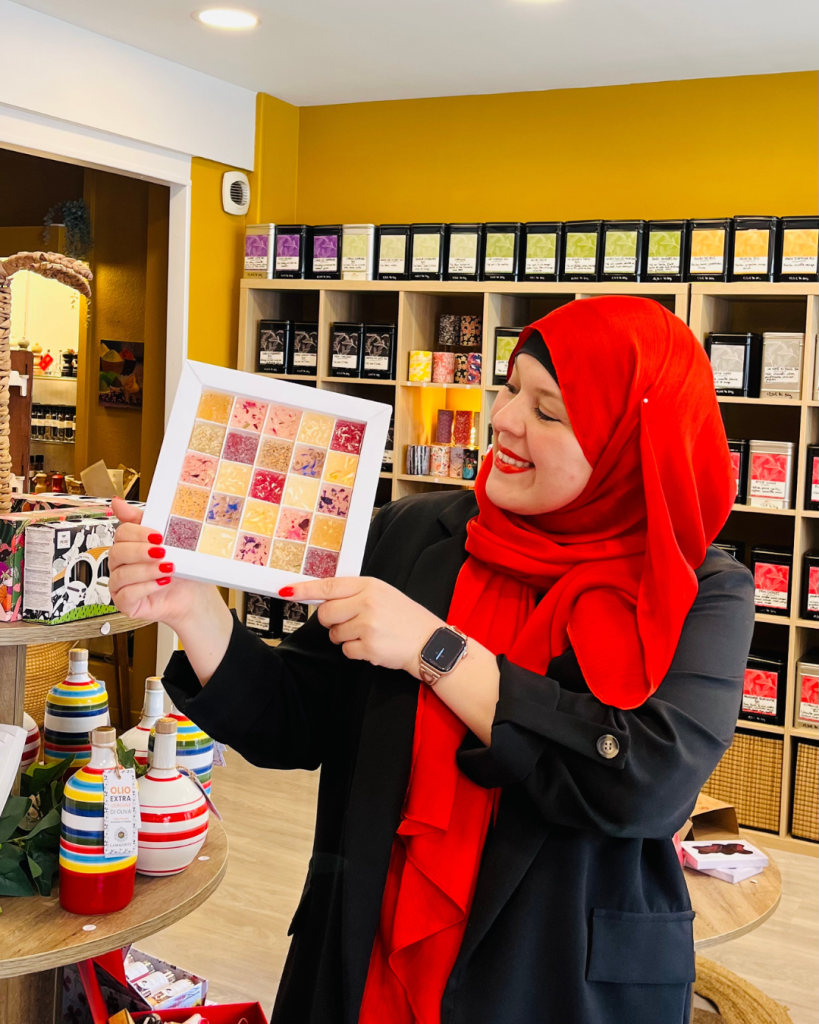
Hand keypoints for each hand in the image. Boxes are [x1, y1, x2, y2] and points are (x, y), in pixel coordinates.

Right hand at [108, 497, 223, 632]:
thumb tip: (117, 502)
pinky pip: (126, 594)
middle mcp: (120, 565)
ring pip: (121, 574)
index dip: (139, 534)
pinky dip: (146, 587)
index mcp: (128, 546)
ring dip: (146, 570)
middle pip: (117, 553)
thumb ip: (143, 520)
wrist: (193, 593)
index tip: (159, 536)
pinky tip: (161, 583)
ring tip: (168, 568)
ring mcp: (120, 585)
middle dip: (141, 552)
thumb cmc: (179, 567)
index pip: (121, 534)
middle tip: (162, 552)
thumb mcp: (167, 539)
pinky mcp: (125, 603)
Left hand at [285, 576, 443, 677]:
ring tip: (369, 634)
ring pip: (334, 635)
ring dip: (346, 638)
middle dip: (331, 622)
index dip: (305, 590)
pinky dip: (356, 652)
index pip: (329, 585)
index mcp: (369, 585)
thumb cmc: (405, 618)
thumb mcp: (383, 594)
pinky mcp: (368, 647)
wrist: (430, 643)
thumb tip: (325, 599)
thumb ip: (355, 594)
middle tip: (348, 623)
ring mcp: (367, 625)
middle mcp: (367, 602)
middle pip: (326, 614)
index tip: (286, 591)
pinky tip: (373, 646)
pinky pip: (346, 651)